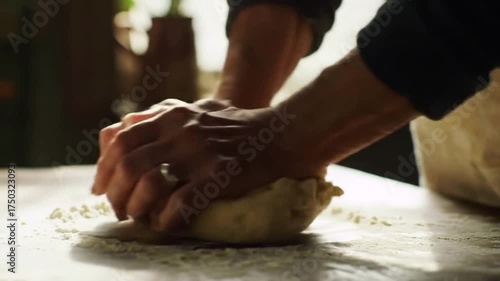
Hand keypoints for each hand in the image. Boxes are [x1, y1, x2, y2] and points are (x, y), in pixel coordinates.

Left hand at [92, 99, 322, 230]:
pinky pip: (180, 203)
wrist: (276, 135)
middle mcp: (180, 130)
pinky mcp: (218, 175)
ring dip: (136, 206)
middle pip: (127, 162)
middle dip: (113, 190)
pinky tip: (166, 225)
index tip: (100, 186)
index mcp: (172, 115)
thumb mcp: (197, 108)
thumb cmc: (236, 126)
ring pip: (148, 182)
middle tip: (117, 209)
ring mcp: (199, 153)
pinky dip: (166, 219)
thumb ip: (163, 113)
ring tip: (138, 217)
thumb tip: (127, 123)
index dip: (104, 166)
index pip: (121, 138)